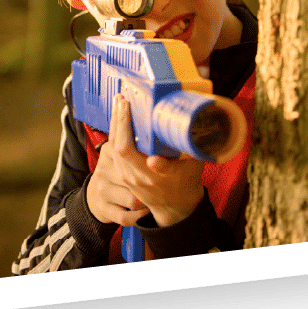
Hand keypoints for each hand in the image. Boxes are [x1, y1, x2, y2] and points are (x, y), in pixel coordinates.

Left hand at [87, 94, 205, 227]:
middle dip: (120, 121)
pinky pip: (113, 150)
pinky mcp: (122, 172)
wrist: (174, 208)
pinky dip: (115, 132)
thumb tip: (190, 125)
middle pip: (120, 148)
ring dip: (115, 124)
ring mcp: (127, 175)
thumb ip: (189, 150)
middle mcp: (137, 176)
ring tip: (119, 102)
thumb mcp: (193, 168)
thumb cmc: (185, 184)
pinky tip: (118, 117)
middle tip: (123, 100)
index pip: (139, 157)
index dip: (133, 137)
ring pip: (113, 148)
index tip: (132, 116)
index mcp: (155, 176)